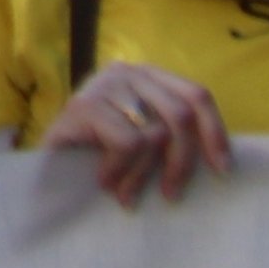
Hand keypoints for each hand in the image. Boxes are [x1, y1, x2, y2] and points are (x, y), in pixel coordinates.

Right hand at [43, 60, 228, 203]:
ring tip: (128, 194)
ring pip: (155, 134)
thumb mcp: (144, 140)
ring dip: (144, 174)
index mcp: (147, 77)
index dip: (215, 132)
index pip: (196, 95)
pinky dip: (120, 170)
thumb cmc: (99, 156)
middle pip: (180, 116)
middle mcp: (126, 72)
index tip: (223, 171)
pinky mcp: (83, 105)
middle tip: (171, 195)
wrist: (45, 167)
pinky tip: (105, 183)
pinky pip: (128, 143)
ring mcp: (102, 86)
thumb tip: (222, 160)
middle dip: (182, 162)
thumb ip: (172, 135)